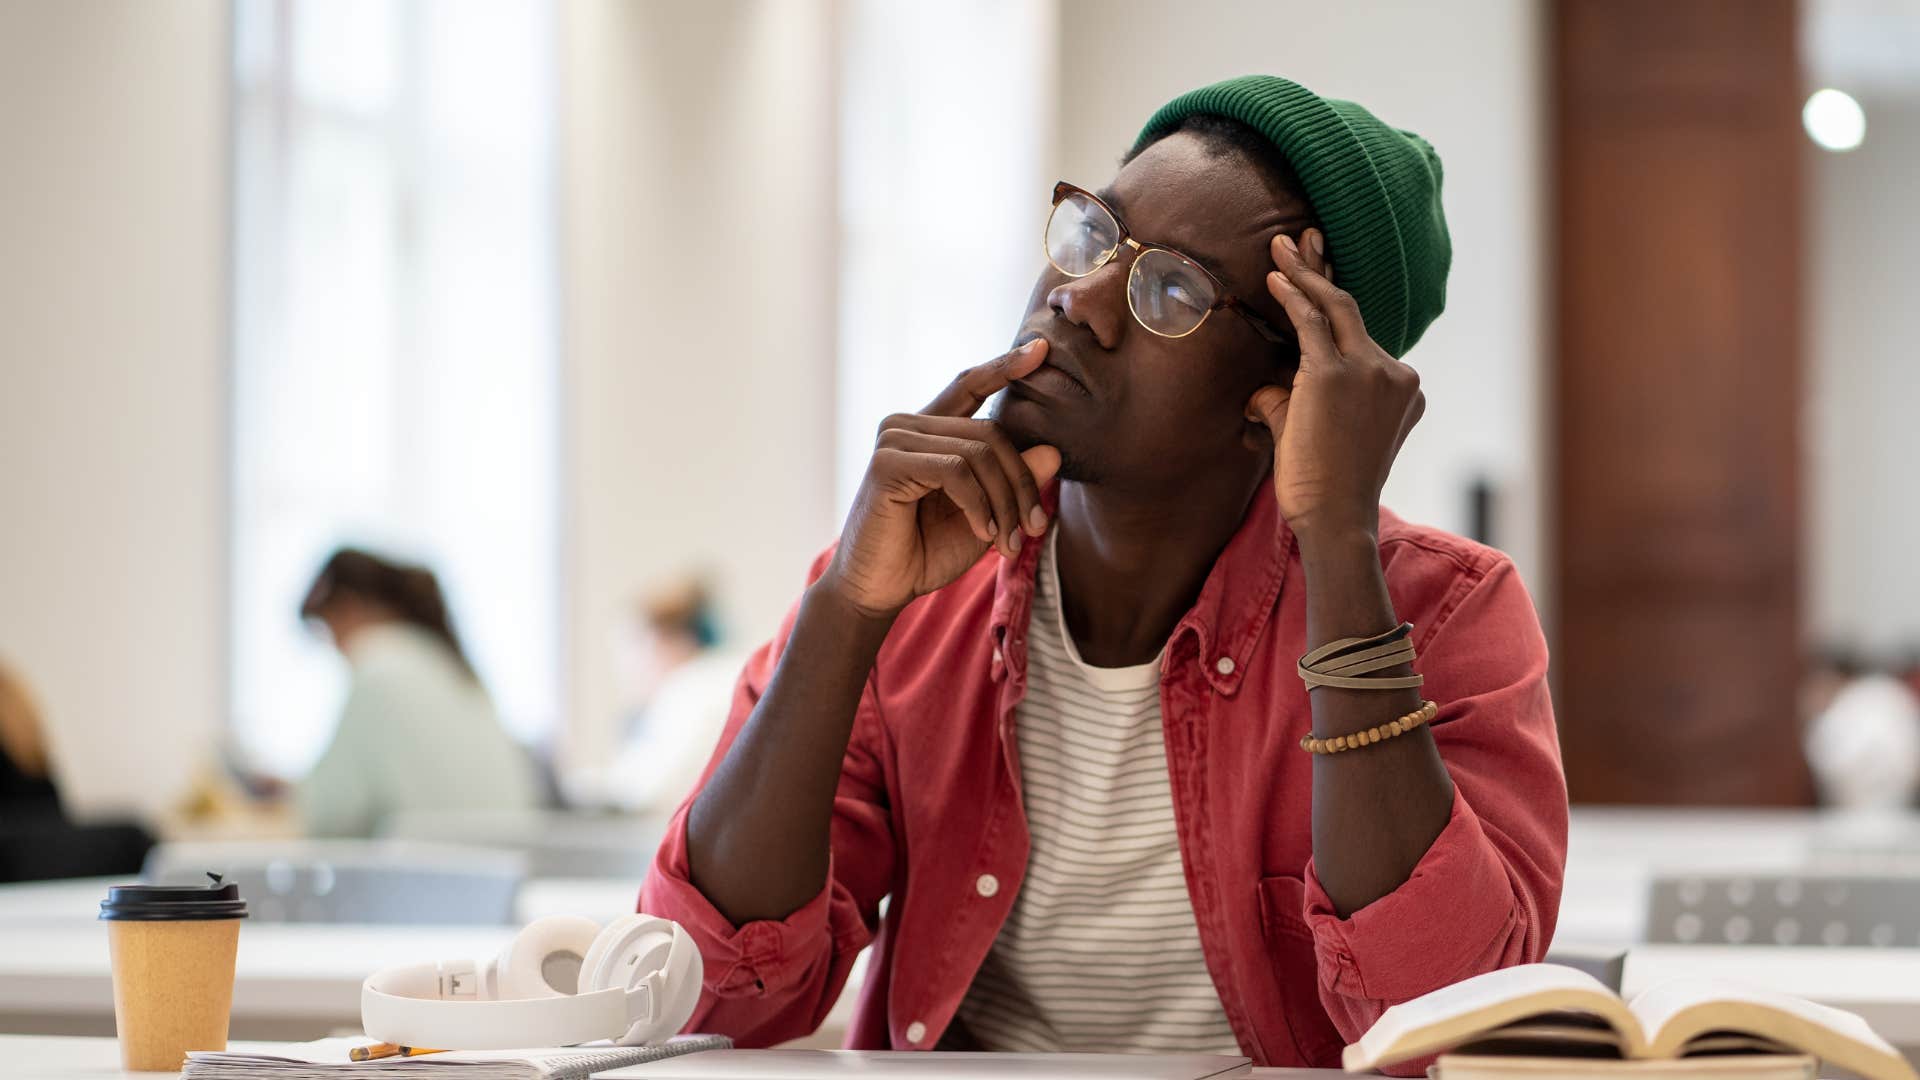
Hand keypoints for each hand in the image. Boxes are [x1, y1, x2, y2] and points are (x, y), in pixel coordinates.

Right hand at [822, 341, 1062, 618]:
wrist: (878, 589)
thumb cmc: (925, 552)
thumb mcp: (986, 515)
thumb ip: (1014, 482)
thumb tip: (1053, 451)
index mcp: (929, 430)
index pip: (970, 384)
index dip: (1004, 366)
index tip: (1040, 349)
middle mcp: (908, 425)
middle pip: (991, 432)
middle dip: (1022, 483)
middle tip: (1033, 529)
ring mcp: (894, 440)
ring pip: (978, 452)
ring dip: (1005, 502)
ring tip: (1009, 543)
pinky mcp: (886, 464)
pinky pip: (956, 471)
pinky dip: (979, 504)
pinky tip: (984, 532)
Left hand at [1246, 228, 1423, 545]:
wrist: (1335, 519)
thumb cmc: (1324, 488)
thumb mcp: (1317, 435)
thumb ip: (1294, 403)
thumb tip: (1264, 389)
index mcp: (1401, 388)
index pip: (1363, 333)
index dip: (1336, 299)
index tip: (1319, 270)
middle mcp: (1394, 373)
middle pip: (1353, 308)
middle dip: (1323, 269)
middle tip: (1302, 236)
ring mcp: (1371, 371)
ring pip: (1335, 308)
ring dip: (1304, 273)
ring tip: (1280, 245)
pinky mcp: (1339, 375)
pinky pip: (1313, 324)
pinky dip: (1293, 297)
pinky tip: (1275, 278)